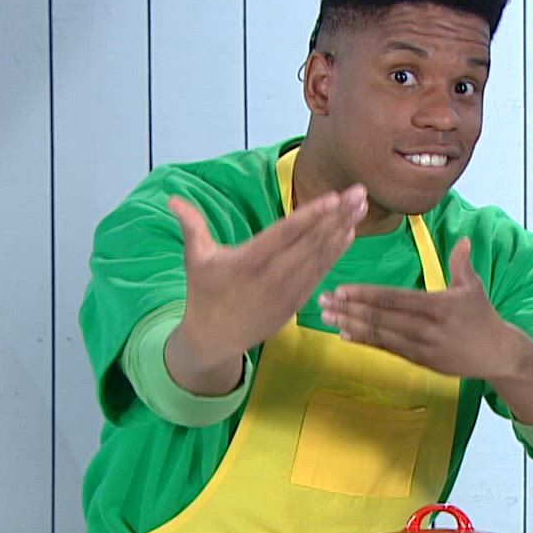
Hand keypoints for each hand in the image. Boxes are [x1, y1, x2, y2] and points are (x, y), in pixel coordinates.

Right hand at [166, 186, 367, 392]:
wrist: (215, 340)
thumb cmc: (205, 294)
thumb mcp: (196, 260)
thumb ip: (192, 226)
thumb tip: (172, 198)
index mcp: (249, 262)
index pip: (285, 234)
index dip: (312, 216)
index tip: (334, 198)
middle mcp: (273, 276)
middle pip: (310, 242)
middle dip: (338, 216)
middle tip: (359, 192)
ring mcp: (289, 291)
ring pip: (320, 257)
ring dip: (343, 230)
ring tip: (361, 206)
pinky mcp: (297, 301)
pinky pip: (320, 274)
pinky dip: (336, 254)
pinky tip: (349, 233)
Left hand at [319, 238, 521, 378]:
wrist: (497, 353)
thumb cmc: (483, 316)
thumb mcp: (473, 287)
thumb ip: (462, 263)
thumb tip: (463, 239)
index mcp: (438, 306)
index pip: (395, 298)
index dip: (366, 295)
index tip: (341, 289)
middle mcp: (427, 328)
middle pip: (381, 318)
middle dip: (349, 309)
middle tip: (322, 302)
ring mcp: (422, 347)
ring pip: (380, 335)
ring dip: (351, 326)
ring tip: (326, 318)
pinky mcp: (421, 361)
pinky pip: (388, 350)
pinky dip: (365, 342)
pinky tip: (345, 335)